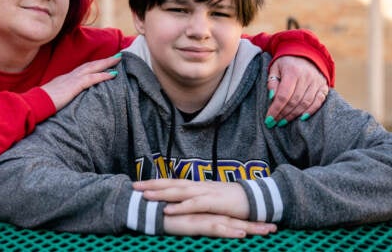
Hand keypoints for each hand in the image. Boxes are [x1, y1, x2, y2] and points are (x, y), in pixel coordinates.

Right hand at [41, 54, 121, 110]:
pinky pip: (92, 78)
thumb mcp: (53, 98)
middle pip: (90, 65)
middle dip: (104, 60)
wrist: (35, 103)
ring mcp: (72, 79)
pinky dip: (103, 75)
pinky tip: (113, 74)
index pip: (82, 69)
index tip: (103, 63)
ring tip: (118, 59)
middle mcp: (69, 76)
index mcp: (64, 79)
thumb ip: (61, 97)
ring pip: (92, 68)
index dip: (93, 66)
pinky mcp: (74, 86)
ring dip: (106, 63)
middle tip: (117, 56)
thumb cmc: (41, 103)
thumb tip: (65, 101)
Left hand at [134, 179, 248, 218]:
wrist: (257, 199)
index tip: (139, 184)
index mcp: (198, 186)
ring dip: (162, 193)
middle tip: (134, 186)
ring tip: (146, 196)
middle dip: (152, 184)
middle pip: (172, 183)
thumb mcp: (212, 200)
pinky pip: (194, 204)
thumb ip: (198, 199)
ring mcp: (207, 193)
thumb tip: (184, 201)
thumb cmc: (234, 201)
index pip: (173, 182)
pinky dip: (180, 207)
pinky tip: (168, 210)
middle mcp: (199, 186)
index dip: (156, 182)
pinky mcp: (214, 202)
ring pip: (180, 191)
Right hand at [164, 213, 276, 237]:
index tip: (264, 224)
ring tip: (267, 231)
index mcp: (205, 210)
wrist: (146, 209)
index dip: (247, 219)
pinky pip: (214, 227)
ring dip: (249, 227)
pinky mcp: (194, 222)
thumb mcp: (182, 219)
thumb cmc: (161, 214)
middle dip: (255, 224)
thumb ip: (194, 219)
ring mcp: (201, 216)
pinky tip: (241, 233)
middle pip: (235, 218)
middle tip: (274, 228)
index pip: (229, 214)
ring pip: (229, 222)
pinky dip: (228, 230)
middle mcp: (206, 211)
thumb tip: (204, 223)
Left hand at [266, 56, 328, 124]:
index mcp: (292, 71)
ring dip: (294, 115)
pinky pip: (319, 101)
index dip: (275, 109)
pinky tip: (302, 118)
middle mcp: (306, 77)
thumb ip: (272, 82)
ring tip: (284, 122)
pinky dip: (311, 111)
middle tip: (275, 122)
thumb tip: (272, 98)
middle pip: (294, 101)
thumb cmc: (286, 63)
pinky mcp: (324, 86)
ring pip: (305, 103)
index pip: (283, 95)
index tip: (269, 119)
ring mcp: (316, 82)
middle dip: (283, 114)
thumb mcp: (275, 68)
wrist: (304, 53)